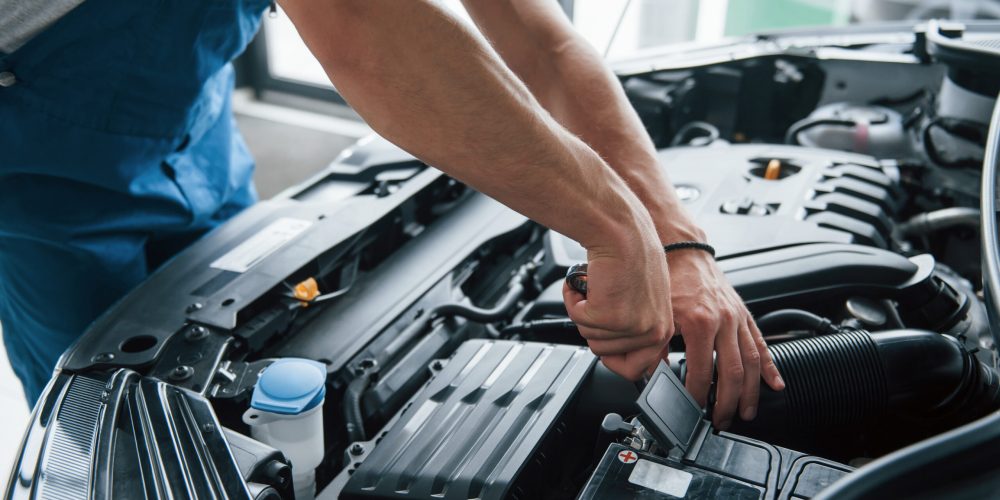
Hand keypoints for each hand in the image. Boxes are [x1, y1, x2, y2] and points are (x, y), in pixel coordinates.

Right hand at [563, 237, 673, 379]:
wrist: (621, 231)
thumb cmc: (631, 256)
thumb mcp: (644, 301)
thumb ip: (637, 330)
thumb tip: (621, 355)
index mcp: (664, 330)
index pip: (637, 370)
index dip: (614, 357)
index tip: (605, 342)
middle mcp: (652, 332)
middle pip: (605, 353)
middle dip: (594, 327)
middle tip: (603, 301)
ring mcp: (632, 326)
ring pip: (590, 337)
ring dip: (585, 311)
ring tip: (598, 288)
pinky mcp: (609, 316)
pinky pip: (578, 319)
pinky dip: (574, 299)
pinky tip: (588, 282)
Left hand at [666, 249, 783, 429]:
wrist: (683, 249)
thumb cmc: (669, 277)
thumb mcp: (658, 314)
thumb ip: (655, 347)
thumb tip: (651, 375)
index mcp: (700, 322)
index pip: (702, 372)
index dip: (698, 395)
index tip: (693, 408)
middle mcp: (724, 321)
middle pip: (733, 373)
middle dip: (728, 402)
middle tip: (721, 420)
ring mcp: (737, 318)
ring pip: (751, 362)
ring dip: (751, 392)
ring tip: (747, 412)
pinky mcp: (744, 314)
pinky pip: (761, 344)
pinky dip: (769, 366)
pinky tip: (775, 384)